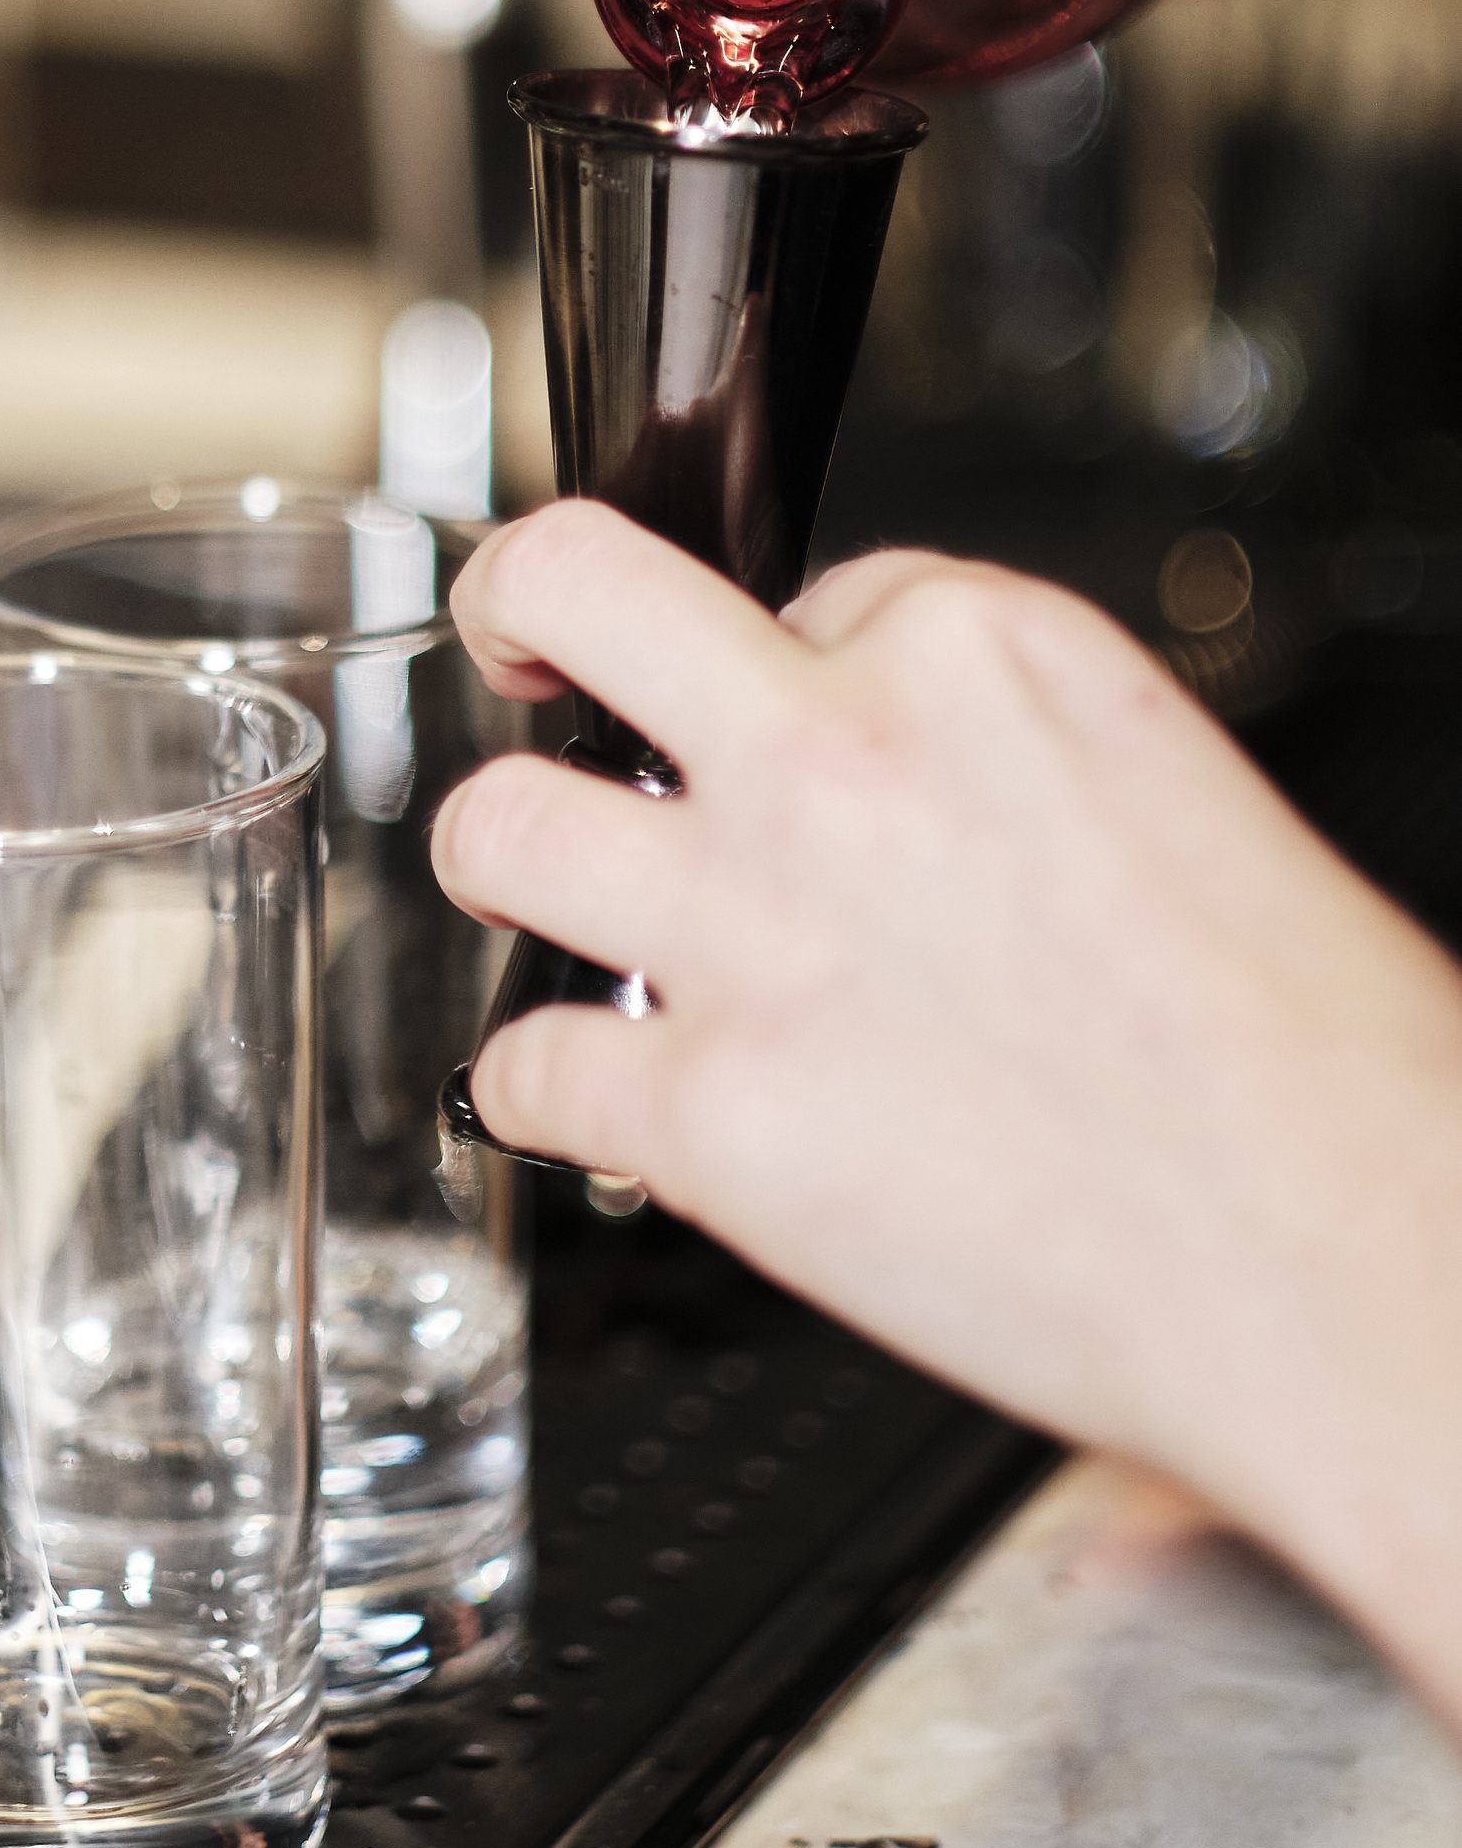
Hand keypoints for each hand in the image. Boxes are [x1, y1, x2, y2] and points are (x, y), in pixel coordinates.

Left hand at [433, 500, 1461, 1722]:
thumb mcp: (1172, 793)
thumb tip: (906, 775)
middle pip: (571, 585)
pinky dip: (538, 1091)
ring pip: (494, 822)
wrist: (1354, 1261)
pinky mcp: (709, 1111)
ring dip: (502, 858)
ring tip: (532, 891)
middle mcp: (843, 758)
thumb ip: (1001, 756)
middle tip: (518, 652)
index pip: (811, 591)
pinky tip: (588, 1104)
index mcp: (985, 652)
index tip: (807, 732)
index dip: (798, 674)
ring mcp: (752, 927)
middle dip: (521, 611)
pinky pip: (525, 1064)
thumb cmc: (1313, 1064)